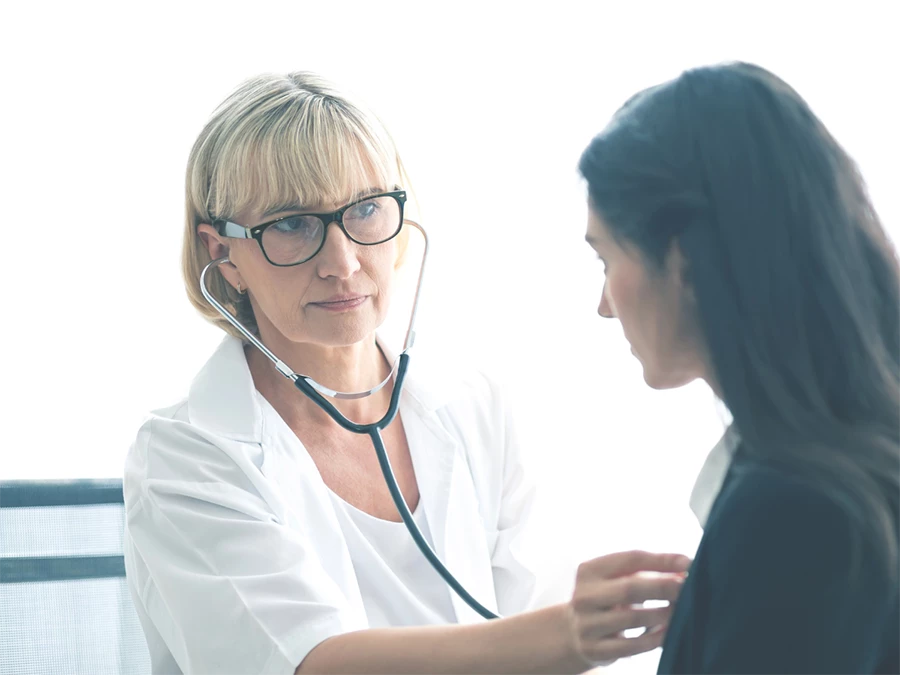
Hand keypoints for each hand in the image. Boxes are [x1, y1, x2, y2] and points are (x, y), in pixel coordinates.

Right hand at [566, 550, 690, 666]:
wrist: (574, 631)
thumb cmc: (608, 598)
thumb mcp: (617, 578)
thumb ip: (648, 570)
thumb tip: (686, 568)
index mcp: (590, 570)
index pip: (630, 559)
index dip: (662, 560)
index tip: (689, 563)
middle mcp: (584, 595)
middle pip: (630, 588)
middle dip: (664, 587)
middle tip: (689, 589)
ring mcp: (586, 624)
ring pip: (633, 618)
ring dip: (664, 614)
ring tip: (683, 611)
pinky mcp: (594, 649)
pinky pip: (632, 646)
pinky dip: (655, 638)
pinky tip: (670, 632)